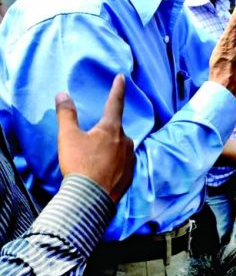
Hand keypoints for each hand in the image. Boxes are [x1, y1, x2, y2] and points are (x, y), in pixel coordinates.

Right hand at [56, 74, 135, 202]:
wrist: (90, 198)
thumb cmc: (79, 164)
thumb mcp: (68, 137)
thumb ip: (66, 114)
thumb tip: (63, 94)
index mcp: (112, 129)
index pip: (115, 103)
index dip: (117, 89)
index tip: (122, 77)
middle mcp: (126, 141)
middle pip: (115, 130)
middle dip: (104, 133)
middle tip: (89, 145)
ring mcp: (131, 159)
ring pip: (120, 148)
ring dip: (110, 150)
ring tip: (93, 161)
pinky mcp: (131, 175)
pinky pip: (123, 164)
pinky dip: (114, 164)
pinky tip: (103, 172)